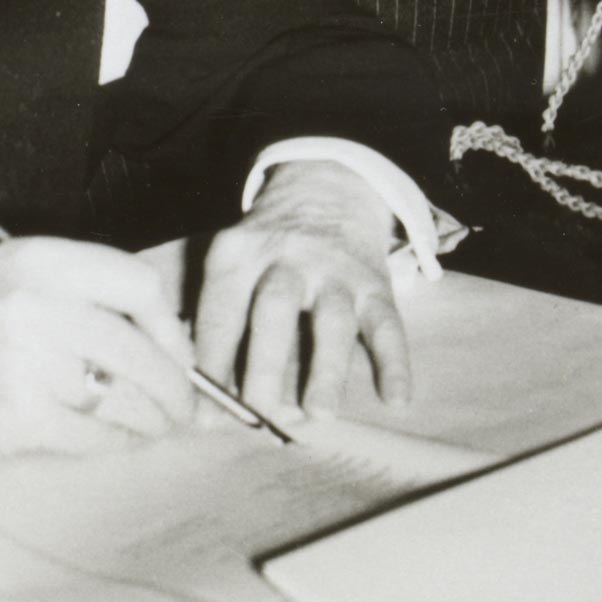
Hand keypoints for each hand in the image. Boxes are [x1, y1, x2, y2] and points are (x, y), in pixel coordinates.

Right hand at [0, 237, 196, 461]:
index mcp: (40, 260)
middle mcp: (38, 306)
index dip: (168, 324)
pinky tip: (117, 440)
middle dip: (174, 387)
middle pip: (143, 350)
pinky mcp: (20, 418)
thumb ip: (81, 291)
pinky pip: (97, 437)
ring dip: (151, 421)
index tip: (172, 348)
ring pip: (126, 400)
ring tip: (155, 426)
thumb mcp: (12, 274)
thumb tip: (162, 336)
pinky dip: (118, 443)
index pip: (139, 283)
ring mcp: (29, 364)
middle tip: (183, 406)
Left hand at [193, 162, 409, 422]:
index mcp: (240, 252)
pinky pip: (387, 325)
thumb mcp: (234, 258)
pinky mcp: (374, 283)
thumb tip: (206, 401)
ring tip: (320, 415)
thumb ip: (219, 318)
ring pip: (333, 320)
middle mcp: (287, 257)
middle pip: (274, 308)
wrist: (324, 185)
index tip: (204, 416)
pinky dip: (395, 363)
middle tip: (258, 412)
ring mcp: (335, 270)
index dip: (211, 362)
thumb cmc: (267, 247)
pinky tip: (397, 400)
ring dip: (326, 368)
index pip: (221, 308)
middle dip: (264, 362)